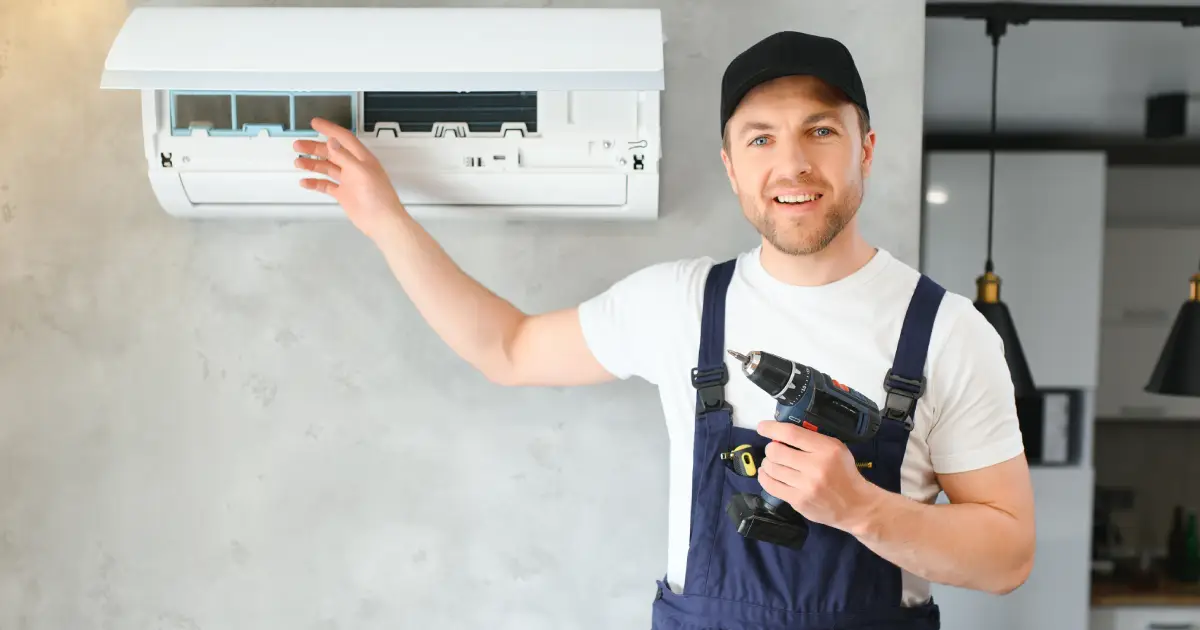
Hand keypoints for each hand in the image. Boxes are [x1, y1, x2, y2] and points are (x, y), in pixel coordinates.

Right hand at [293, 117, 405, 241]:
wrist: (382, 222)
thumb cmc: (379, 197)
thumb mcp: (361, 172)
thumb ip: (345, 157)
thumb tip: (332, 142)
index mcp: (361, 158)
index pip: (343, 138)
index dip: (329, 129)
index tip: (315, 123)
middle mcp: (354, 167)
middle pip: (331, 152)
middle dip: (314, 147)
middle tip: (298, 145)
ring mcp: (349, 181)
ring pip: (327, 168)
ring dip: (312, 164)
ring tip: (298, 163)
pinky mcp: (344, 194)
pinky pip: (326, 185)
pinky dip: (315, 182)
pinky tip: (305, 182)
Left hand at [756, 420, 880, 531]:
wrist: (855, 505)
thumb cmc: (844, 473)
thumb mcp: (836, 449)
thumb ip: (812, 440)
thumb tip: (781, 434)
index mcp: (826, 449)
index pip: (791, 433)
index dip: (772, 428)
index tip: (762, 427)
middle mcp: (815, 467)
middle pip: (776, 451)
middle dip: (771, 449)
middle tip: (774, 451)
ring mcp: (806, 486)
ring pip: (771, 468)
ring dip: (768, 463)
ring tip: (773, 463)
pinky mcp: (798, 501)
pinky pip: (771, 486)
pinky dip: (765, 477)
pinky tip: (767, 474)